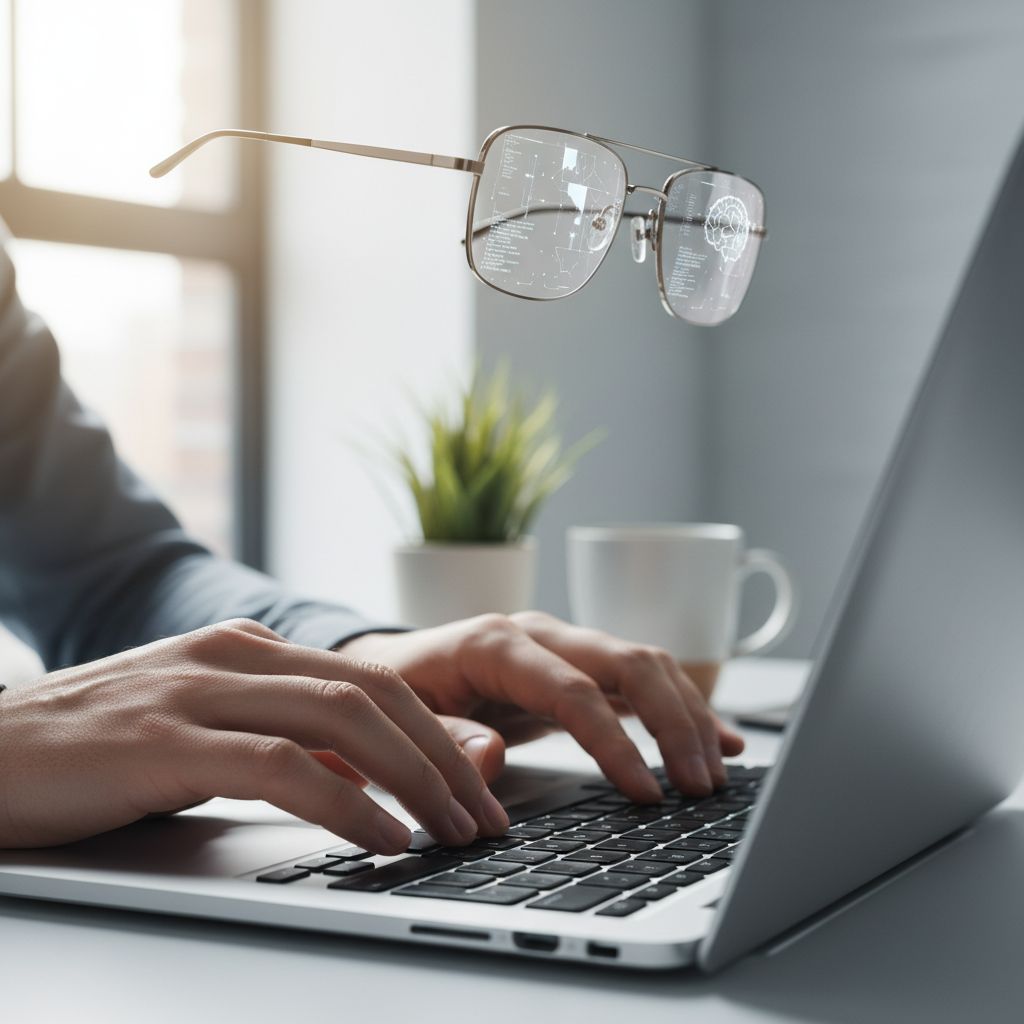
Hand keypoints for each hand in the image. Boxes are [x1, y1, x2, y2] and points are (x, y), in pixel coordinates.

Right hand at [0, 619, 507, 849]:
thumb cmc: (92, 753)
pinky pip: (281, 768)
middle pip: (374, 694)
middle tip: (486, 816)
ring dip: (414, 779)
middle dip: (444, 757)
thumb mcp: (204, 737)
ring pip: (342, 719)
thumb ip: (282, 745)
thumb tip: (369, 777)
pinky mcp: (161, 742)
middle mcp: (232, 656)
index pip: (373, 680)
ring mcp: (196, 691)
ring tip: (455, 832)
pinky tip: (384, 841)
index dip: (438, 733)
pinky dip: (347, 805)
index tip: (479, 785)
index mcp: (248, 649)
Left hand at [339, 611, 744, 802]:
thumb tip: (490, 756)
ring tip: (716, 772)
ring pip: (647, 665)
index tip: (647, 794)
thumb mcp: (402, 717)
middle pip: (630, 662)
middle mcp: (541, 634)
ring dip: (688, 716)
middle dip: (674, 723)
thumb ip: (442, 738)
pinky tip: (721, 740)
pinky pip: (643, 680)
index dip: (615, 743)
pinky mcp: (579, 666)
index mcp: (497, 643)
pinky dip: (683, 708)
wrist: (395, 664)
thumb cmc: (399, 690)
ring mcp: (565, 646)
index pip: (574, 690)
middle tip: (699, 787)